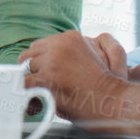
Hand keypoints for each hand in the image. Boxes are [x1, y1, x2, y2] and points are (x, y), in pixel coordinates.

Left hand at [18, 31, 139, 127]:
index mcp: (70, 37)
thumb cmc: (104, 86)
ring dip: (32, 81)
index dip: (40, 61)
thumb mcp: (87, 58)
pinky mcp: (48, 78)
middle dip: (34, 70)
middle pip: (31, 54)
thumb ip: (66, 56)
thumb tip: (43, 65)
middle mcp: (59, 44)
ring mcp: (52, 60)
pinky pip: (24, 82)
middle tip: (39, 84)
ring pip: (27, 67)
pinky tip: (33, 101)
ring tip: (39, 94)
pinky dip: (26, 92)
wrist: (115, 100)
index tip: (42, 73)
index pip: (41, 45)